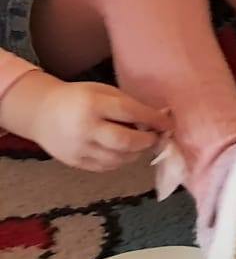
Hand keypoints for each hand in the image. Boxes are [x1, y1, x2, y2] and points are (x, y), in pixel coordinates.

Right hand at [0, 71, 169, 171]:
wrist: (42, 113)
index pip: (130, 113)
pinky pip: (106, 167)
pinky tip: (125, 151)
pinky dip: (122, 161)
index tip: (169, 123)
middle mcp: (85, 129)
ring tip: (142, 143)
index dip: (154, 120)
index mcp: (93, 105)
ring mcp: (79, 149)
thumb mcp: (103, 92)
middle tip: (156, 137)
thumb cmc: (79, 98)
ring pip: (118, 159)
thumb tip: (159, 118)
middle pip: (125, 142)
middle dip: (147, 141)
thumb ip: (128, 105)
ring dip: (136, 153)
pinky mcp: (75, 163)